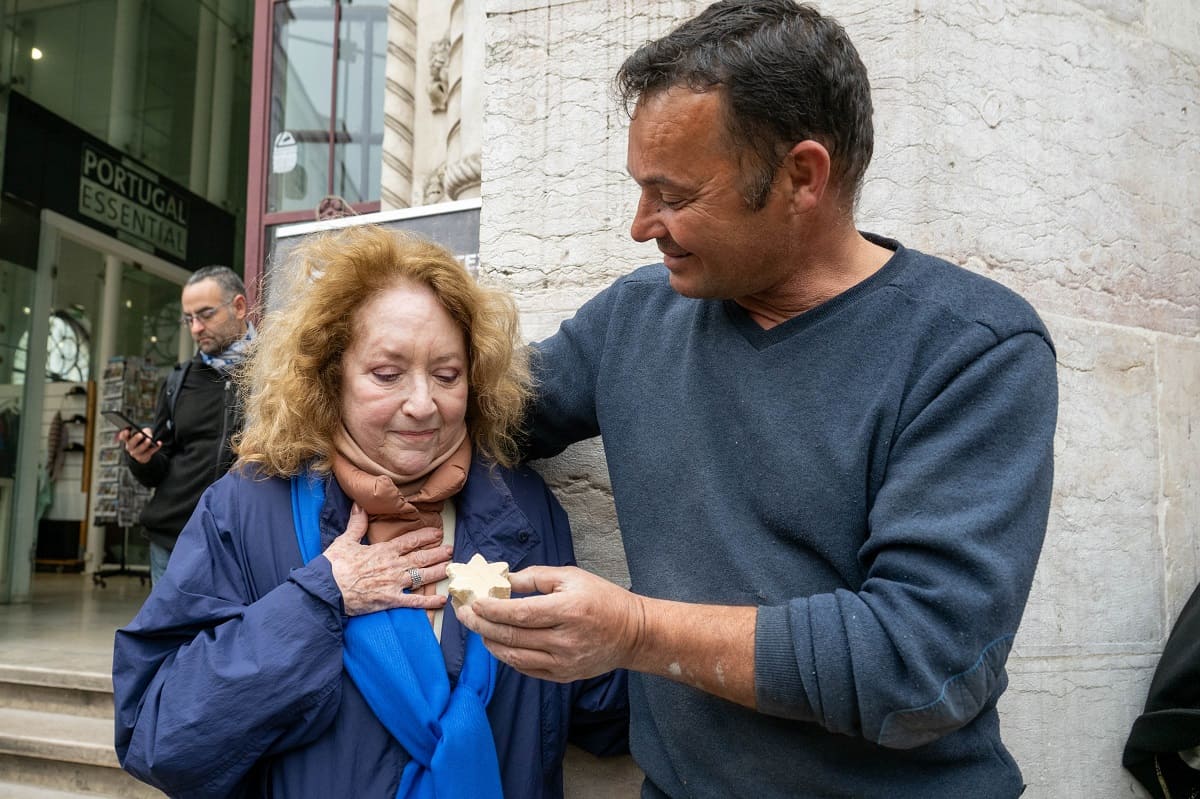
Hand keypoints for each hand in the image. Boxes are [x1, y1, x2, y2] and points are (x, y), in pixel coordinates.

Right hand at [118, 426, 160, 463]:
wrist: (145, 453)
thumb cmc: (143, 440)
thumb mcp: (144, 433)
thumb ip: (145, 431)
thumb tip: (148, 435)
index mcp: (128, 440)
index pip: (123, 437)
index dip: (123, 434)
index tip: (126, 430)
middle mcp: (130, 447)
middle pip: (131, 444)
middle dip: (135, 439)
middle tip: (141, 434)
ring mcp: (136, 453)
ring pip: (139, 450)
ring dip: (144, 444)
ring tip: (149, 439)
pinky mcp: (143, 457)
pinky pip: (149, 453)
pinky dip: (155, 448)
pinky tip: (159, 443)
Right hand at [324, 504, 452, 615]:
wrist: (328, 589)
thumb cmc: (334, 566)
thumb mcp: (345, 540)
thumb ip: (356, 524)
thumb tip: (359, 505)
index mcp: (384, 551)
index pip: (410, 541)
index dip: (425, 537)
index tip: (437, 533)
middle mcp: (393, 566)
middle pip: (421, 558)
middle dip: (437, 553)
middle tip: (451, 550)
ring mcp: (394, 584)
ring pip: (422, 576)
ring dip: (438, 572)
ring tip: (450, 568)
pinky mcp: (391, 601)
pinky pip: (414, 602)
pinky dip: (429, 602)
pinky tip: (441, 601)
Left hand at [454, 565, 645, 682]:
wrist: (632, 632)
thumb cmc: (602, 599)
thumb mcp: (571, 577)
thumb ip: (535, 577)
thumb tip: (503, 579)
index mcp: (567, 611)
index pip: (518, 614)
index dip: (491, 609)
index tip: (472, 601)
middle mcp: (564, 640)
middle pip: (511, 636)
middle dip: (480, 625)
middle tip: (463, 613)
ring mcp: (563, 662)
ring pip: (513, 656)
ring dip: (489, 642)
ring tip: (477, 628)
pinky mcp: (563, 676)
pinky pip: (525, 668)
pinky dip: (506, 656)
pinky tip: (497, 642)